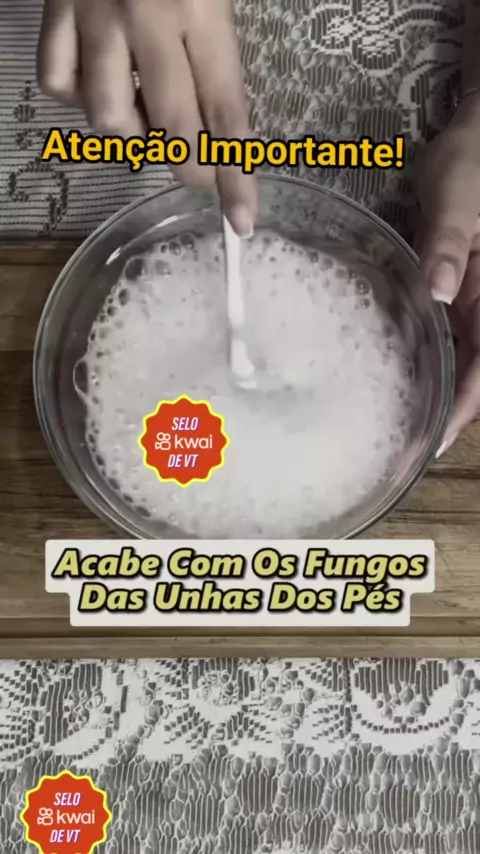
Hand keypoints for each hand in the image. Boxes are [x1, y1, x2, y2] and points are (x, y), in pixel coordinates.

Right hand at [37, 0, 256, 235]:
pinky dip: (76, 99)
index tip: (243, 220)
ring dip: (130, 130)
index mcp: (201, 8)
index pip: (225, 109)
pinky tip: (95, 83)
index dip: (236, 172)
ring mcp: (94, 14)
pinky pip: (57, 83)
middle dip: (189, 165)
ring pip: (107, 116)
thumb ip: (219, 52)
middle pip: (170, 125)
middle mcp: (147, 16)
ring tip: (142, 108)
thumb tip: (219, 128)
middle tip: (198, 169)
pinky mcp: (53, 9)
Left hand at [416, 95, 479, 452]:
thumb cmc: (472, 163)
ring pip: (466, 364)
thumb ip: (447, 245)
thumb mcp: (457, 199)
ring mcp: (478, 304)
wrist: (476, 139)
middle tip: (407, 449)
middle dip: (450, 416)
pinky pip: (453, 342)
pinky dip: (433, 368)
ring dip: (441, 398)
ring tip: (402, 429)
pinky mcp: (462, 296)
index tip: (434, 440)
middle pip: (478, 375)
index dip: (465, 407)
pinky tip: (405, 382)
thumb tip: (439, 294)